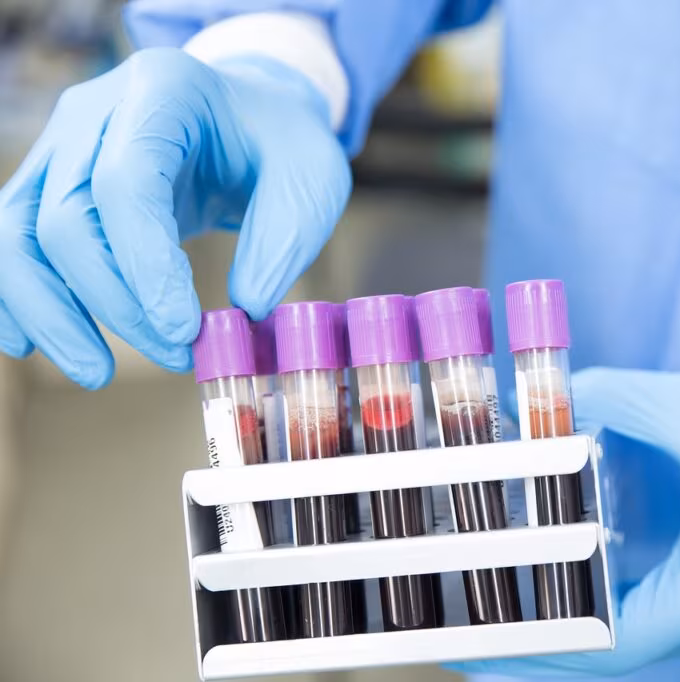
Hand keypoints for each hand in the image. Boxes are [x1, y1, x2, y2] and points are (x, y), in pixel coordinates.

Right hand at [0, 48, 349, 386]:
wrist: (251, 115)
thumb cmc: (283, 145)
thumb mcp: (311, 180)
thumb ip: (282, 241)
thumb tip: (245, 310)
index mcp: (163, 92)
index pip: (126, 183)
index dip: (145, 266)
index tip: (183, 331)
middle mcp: (93, 112)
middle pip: (65, 218)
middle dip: (114, 304)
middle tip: (176, 356)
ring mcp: (60, 146)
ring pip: (16, 234)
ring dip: (48, 313)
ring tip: (96, 372)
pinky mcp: (47, 182)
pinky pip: (8, 240)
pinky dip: (13, 296)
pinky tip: (29, 343)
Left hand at [454, 369, 679, 676]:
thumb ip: (612, 398)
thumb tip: (551, 403)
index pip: (614, 641)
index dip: (543, 643)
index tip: (487, 639)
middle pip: (622, 646)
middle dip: (551, 631)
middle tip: (486, 619)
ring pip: (644, 633)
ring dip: (586, 611)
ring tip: (521, 592)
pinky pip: (669, 616)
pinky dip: (621, 599)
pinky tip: (582, 572)